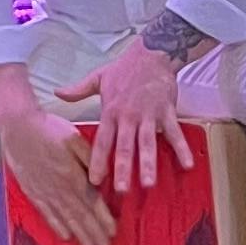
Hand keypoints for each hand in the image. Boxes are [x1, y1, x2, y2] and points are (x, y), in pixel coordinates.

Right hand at [0, 70, 114, 244]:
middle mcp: (60, 188)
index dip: (104, 219)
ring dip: (79, 234)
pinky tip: (66, 237)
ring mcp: (45, 192)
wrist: (17, 126)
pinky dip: (57, 227)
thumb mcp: (76, 139)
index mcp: (73, 175)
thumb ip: (91, 160)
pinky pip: (46, 214)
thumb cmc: (49, 129)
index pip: (93, 203)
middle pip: (81, 216)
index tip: (114, 232)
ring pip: (65, 218)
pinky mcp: (32, 192)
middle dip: (95, 233)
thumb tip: (104, 179)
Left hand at [76, 37, 199, 198]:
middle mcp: (128, 117)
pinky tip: (187, 165)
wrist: (153, 54)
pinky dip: (181, 148)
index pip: (102, 141)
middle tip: (121, 190)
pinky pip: (175, 133)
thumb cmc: (125, 68)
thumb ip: (78, 90)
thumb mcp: (97, 77)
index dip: (98, 161)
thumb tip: (57, 93)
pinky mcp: (167, 112)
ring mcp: (149, 115)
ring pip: (148, 144)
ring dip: (148, 164)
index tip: (95, 180)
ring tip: (148, 184)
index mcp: (111, 111)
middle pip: (124, 147)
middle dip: (122, 170)